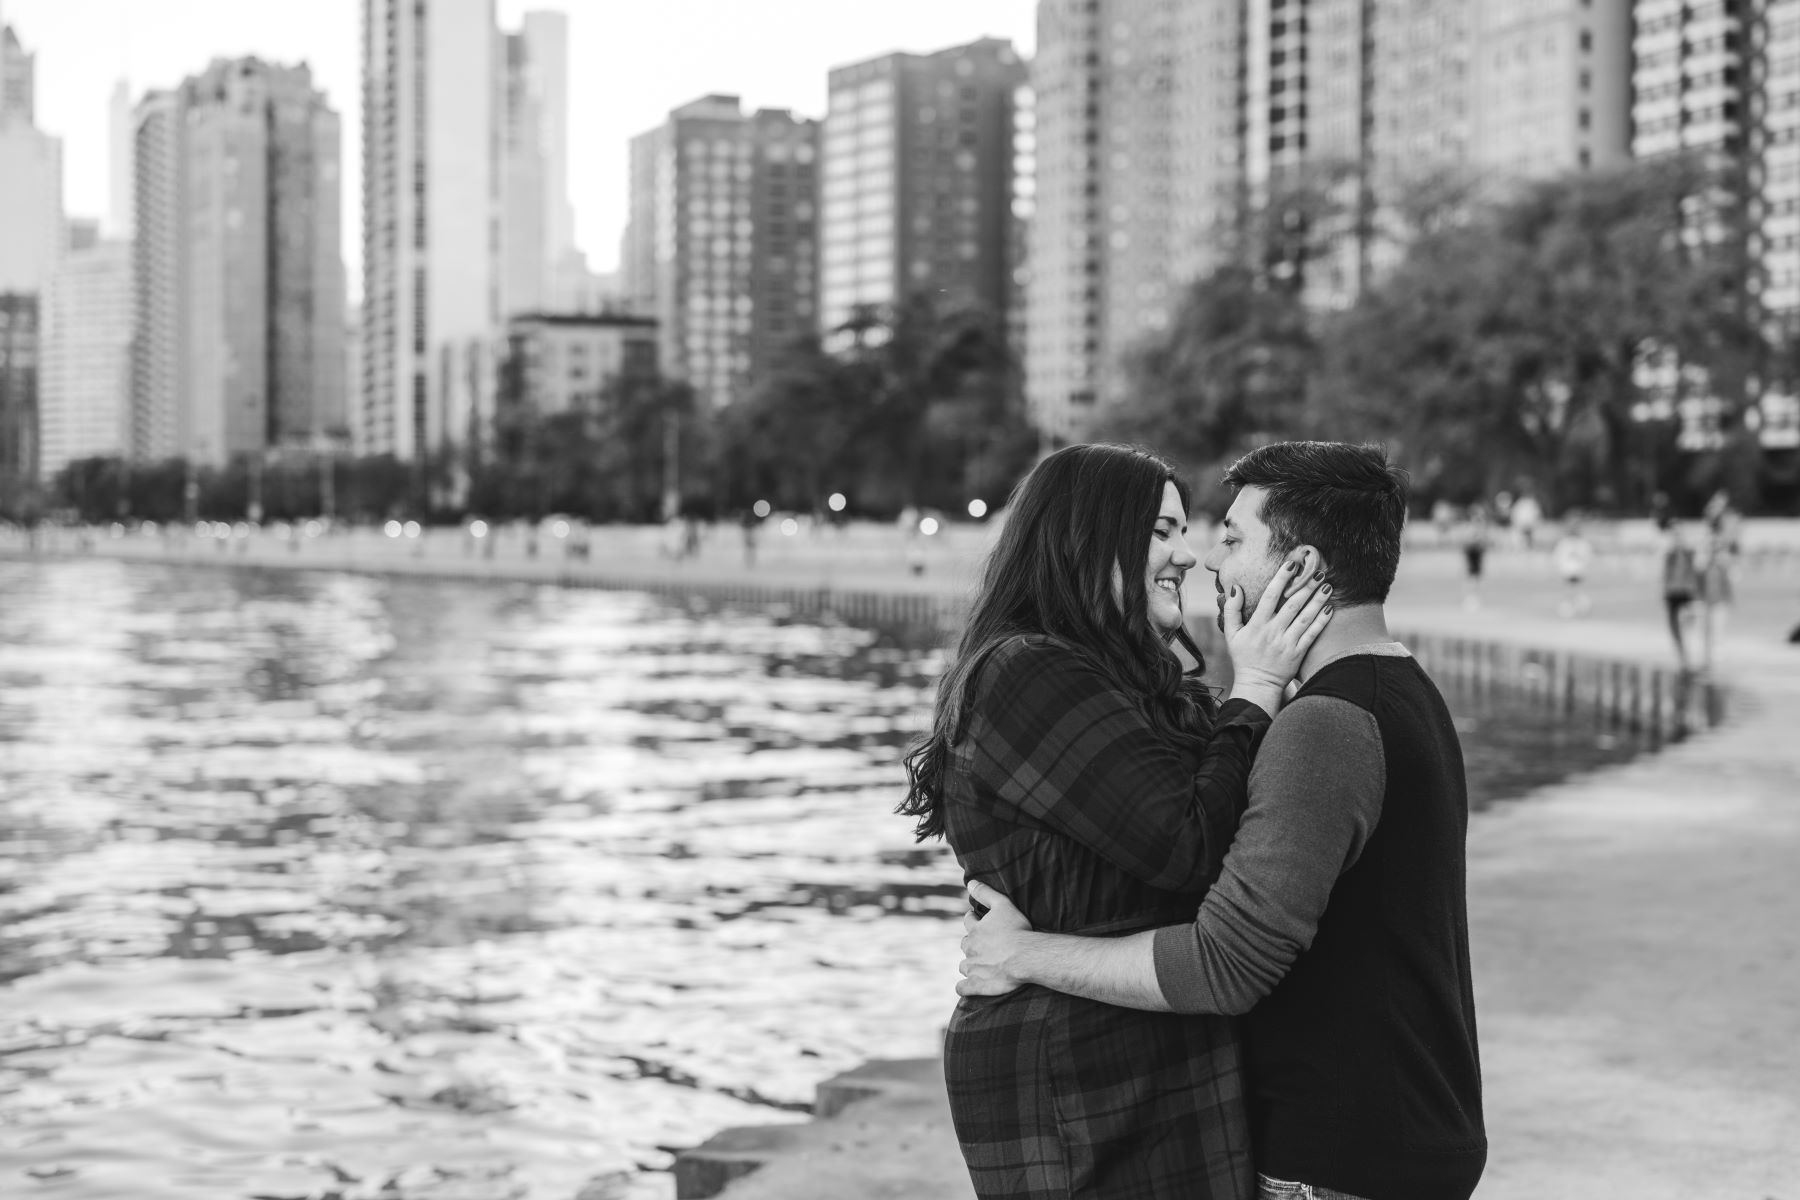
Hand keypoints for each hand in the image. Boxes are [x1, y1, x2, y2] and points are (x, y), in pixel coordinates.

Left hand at [956, 880, 1033, 997]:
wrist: (1026, 957)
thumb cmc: (1017, 930)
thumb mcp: (1003, 905)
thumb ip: (985, 893)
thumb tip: (970, 882)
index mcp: (975, 930)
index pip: (968, 921)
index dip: (973, 920)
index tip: (977, 920)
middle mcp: (970, 949)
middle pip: (965, 944)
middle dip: (972, 944)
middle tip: (983, 945)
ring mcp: (973, 968)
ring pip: (964, 965)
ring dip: (969, 964)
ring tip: (979, 965)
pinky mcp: (977, 985)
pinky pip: (963, 988)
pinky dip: (963, 987)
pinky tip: (966, 986)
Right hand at [1223, 554, 1333, 695]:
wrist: (1257, 684)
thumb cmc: (1243, 657)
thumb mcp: (1230, 633)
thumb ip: (1231, 609)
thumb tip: (1236, 587)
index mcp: (1257, 625)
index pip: (1270, 596)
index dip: (1281, 579)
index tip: (1291, 564)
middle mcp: (1273, 632)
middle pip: (1292, 604)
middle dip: (1306, 586)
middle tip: (1318, 571)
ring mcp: (1287, 643)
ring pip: (1305, 617)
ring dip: (1317, 600)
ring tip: (1327, 585)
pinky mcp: (1298, 653)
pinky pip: (1312, 634)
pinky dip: (1322, 621)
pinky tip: (1330, 608)